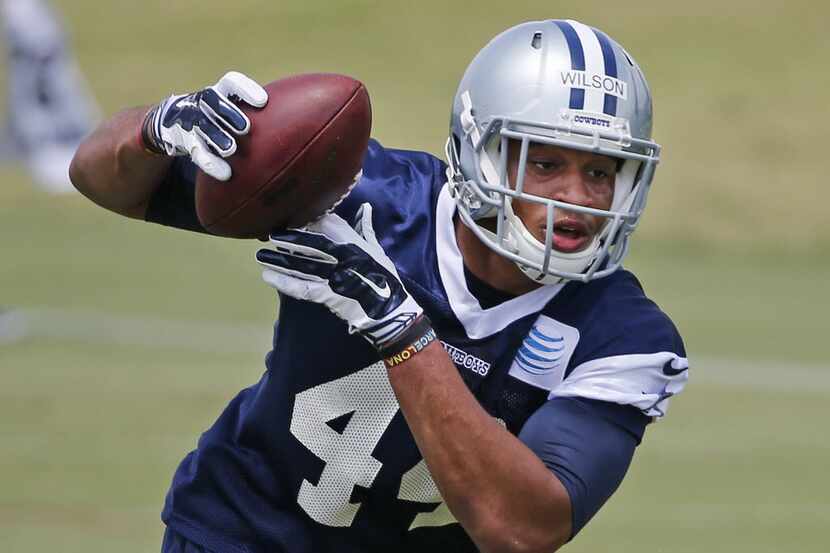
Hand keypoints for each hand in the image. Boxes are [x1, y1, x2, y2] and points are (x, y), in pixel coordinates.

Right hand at [142, 71, 266, 180]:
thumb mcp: (230, 111)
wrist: (171, 124)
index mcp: (219, 92)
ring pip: (202, 126)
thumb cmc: (217, 119)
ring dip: (217, 137)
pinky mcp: (182, 140)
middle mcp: (202, 103)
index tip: (263, 102)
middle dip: (229, 112)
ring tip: (231, 149)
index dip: (245, 89)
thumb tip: (299, 133)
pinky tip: (224, 174)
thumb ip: (257, 119)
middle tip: (245, 128)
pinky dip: (210, 162)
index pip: (231, 83)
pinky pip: (195, 151)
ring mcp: (190, 120)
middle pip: (213, 101)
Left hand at [256, 203, 423, 350]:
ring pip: (302, 265)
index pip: (329, 224)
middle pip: (311, 244)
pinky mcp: (327, 295)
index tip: (294, 215)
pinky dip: (284, 283)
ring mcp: (333, 276)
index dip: (310, 219)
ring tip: (262, 255)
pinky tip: (268, 277)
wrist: (388, 308)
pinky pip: (302, 287)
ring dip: (280, 260)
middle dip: (290, 238)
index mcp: (354, 243)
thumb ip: (366, 229)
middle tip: (271, 233)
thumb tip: (365, 208)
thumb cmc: (384, 277)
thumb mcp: (377, 249)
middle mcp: (342, 257)